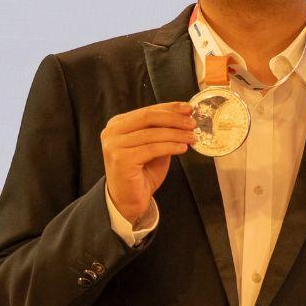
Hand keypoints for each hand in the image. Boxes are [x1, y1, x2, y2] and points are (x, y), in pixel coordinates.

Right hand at [101, 102, 194, 224]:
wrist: (129, 198)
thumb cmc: (142, 171)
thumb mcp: (154, 145)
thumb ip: (164, 130)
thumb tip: (186, 116)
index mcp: (118, 124)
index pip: (148, 110)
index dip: (170, 108)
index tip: (189, 108)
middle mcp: (112, 132)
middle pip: (148, 117)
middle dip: (174, 119)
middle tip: (193, 123)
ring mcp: (114, 145)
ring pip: (152, 133)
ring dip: (176, 134)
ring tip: (192, 137)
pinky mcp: (121, 159)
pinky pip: (152, 148)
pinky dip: (170, 147)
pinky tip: (183, 148)